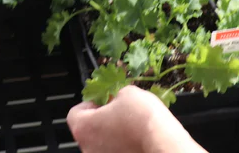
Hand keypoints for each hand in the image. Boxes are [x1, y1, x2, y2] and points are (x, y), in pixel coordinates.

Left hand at [67, 87, 204, 152]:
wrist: (163, 143)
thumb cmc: (143, 118)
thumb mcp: (127, 93)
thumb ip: (114, 96)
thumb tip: (116, 99)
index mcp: (84, 128)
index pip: (75, 114)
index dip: (89, 104)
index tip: (102, 101)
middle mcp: (87, 148)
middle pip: (88, 130)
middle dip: (102, 119)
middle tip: (118, 112)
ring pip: (101, 144)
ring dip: (112, 134)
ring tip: (130, 126)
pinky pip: (114, 152)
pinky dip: (121, 146)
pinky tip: (136, 139)